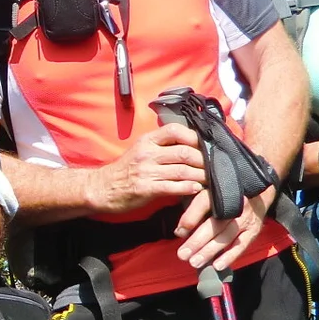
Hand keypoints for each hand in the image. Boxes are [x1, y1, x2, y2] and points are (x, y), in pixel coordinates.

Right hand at [86, 123, 205, 214]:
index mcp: (147, 140)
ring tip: (212, 179)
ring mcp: (146, 171)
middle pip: (184, 152)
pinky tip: (196, 189)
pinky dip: (188, 188)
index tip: (207, 145)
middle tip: (217, 166)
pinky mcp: (146, 188)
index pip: (175, 130)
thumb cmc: (125, 171)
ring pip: (182, 170)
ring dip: (201, 176)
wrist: (101, 188)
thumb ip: (161, 147)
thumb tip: (189, 146)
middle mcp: (147, 153)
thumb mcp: (140, 150)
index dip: (195, 137)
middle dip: (204, 160)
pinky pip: (172, 187)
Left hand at [174, 187, 272, 273]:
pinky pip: (241, 245)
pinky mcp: (253, 230)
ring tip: (194, 262)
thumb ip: (194, 209)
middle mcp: (235, 204)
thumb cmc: (226, 196)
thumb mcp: (210, 193)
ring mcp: (245, 218)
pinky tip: (217, 266)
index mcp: (221, 191)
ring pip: (225, 237)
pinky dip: (229, 256)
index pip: (203, 203)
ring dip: (209, 251)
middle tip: (182, 255)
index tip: (179, 232)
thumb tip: (179, 231)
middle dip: (197, 241)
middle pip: (214, 224)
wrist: (258, 194)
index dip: (190, 218)